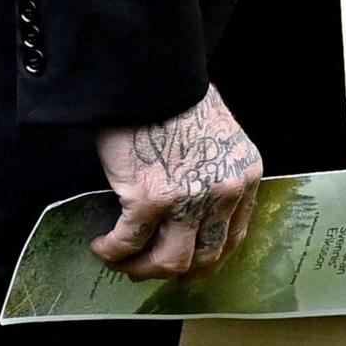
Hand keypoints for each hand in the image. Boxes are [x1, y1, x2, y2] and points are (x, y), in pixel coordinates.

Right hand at [92, 86, 262, 280]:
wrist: (153, 75)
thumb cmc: (178, 98)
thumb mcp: (220, 137)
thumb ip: (215, 172)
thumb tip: (191, 205)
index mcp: (244, 177)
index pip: (232, 237)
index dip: (206, 260)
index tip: (189, 270)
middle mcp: (223, 193)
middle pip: (203, 257)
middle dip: (172, 270)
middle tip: (148, 268)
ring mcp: (188, 200)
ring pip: (168, 260)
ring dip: (142, 268)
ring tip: (122, 261)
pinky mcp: (149, 199)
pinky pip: (128, 242)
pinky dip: (112, 251)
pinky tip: (101, 246)